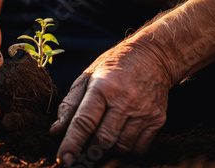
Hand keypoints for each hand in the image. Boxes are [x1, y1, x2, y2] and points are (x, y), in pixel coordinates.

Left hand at [50, 41, 171, 165]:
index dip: (72, 143)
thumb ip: (70, 104)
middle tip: (82, 153)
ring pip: (121, 147)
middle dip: (90, 151)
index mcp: (102, 87)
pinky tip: (120, 138)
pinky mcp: (157, 119)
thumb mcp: (87, 77)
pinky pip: (139, 148)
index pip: (84, 122)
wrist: (154, 56)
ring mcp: (143, 111)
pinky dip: (127, 149)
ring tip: (102, 140)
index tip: (64, 159)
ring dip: (108, 151)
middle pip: (103, 140)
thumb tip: (56, 131)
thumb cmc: (114, 67)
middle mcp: (124, 100)